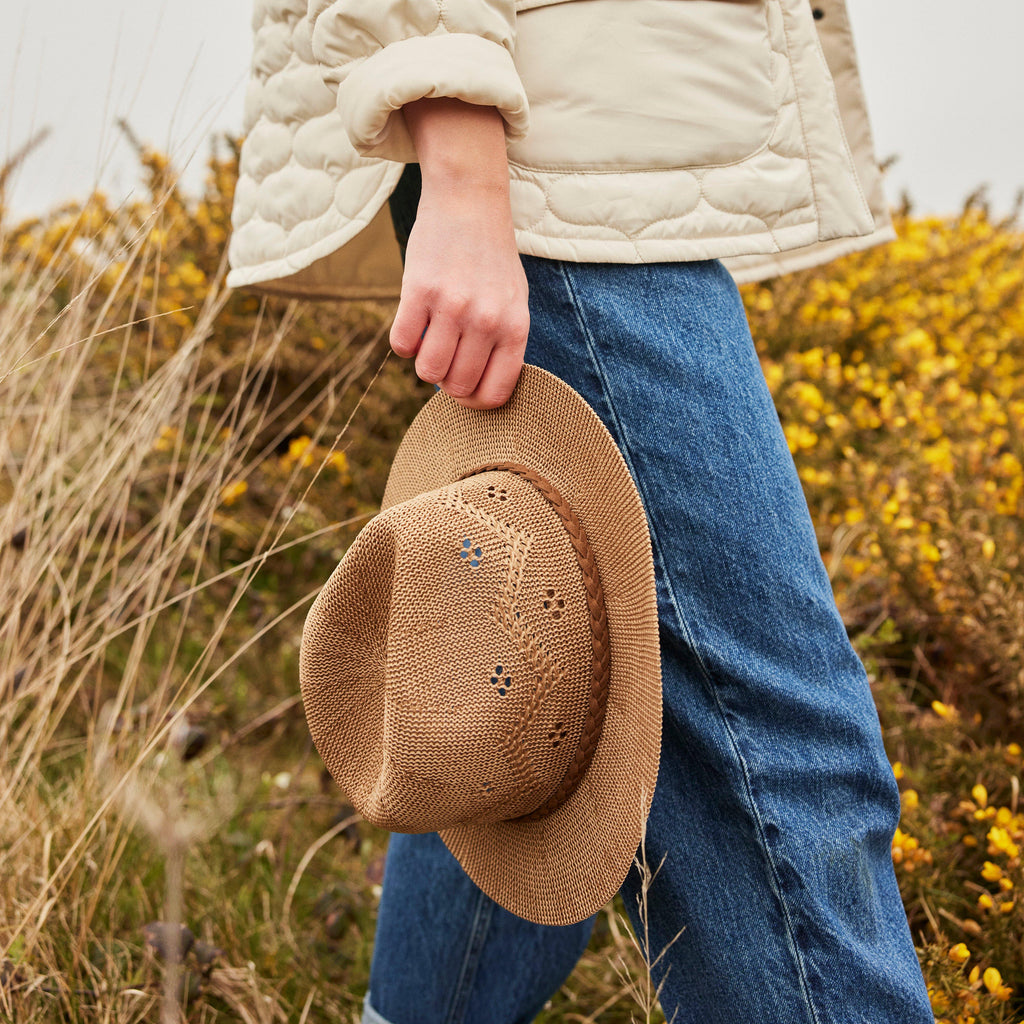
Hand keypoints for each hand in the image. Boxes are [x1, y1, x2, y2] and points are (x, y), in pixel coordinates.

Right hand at [389, 99, 528, 409]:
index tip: (464, 388)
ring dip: (424, 363)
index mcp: (515, 327)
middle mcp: (487, 320)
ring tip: (431, 339)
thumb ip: (501, 344)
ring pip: (428, 372)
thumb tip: (475, 391)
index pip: (495, 394)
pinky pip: (402, 344)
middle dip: (447, 382)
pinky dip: (404, 342)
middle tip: (445, 357)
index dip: (475, 401)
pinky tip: (414, 322)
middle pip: (458, 388)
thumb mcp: (513, 301)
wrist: (470, 201)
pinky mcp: (419, 290)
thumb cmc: (491, 258)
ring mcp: (453, 306)